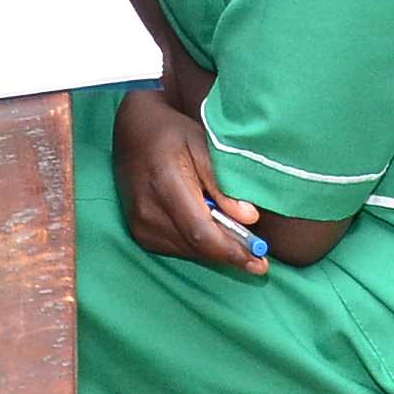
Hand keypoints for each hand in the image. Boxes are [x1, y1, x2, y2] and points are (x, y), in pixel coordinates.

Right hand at [112, 88, 264, 273]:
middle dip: (230, 253)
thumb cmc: (172, 133)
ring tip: (239, 239)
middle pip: (196, 247)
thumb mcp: (203, 145)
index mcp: (165, 184)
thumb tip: (249, 217)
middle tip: (260, 260)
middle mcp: (148, 211)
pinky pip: (176, 248)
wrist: (134, 131)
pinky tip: (212, 230)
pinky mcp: (139, 232)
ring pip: (188, 251)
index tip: (259, 261)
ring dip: (215, 250)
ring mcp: (140, 224)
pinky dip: (198, 245)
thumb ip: (223, 184)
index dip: (231, 250)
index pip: (200, 232)